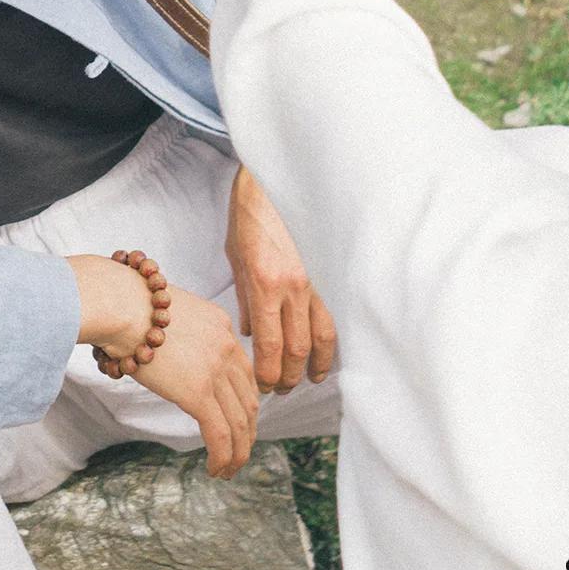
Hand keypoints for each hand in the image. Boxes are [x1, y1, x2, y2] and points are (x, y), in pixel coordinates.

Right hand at [133, 284, 259, 478]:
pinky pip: (221, 434)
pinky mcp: (199, 392)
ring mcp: (215, 370)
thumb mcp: (173, 312)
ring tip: (228, 469)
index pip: (244, 371)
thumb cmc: (133, 305)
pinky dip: (223, 457)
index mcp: (221, 325)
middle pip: (248, 398)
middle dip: (247, 430)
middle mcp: (226, 346)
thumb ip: (184, 334)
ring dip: (238, 451)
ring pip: (240, 422)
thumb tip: (174, 356)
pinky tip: (215, 469)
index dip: (245, 399)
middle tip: (240, 450)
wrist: (123, 304)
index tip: (240, 418)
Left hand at [227, 167, 335, 394]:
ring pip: (323, 336)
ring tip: (309, 378)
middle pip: (297, 350)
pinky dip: (330, 337)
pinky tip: (326, 349)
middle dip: (290, 377)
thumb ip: (243, 298)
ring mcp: (316, 279)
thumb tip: (248, 332)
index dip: (269, 374)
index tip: (264, 386)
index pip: (270, 346)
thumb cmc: (249, 215)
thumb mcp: (235, 257)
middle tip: (282, 390)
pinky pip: (334, 314)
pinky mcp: (328, 271)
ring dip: (316, 364)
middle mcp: (293, 286)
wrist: (273, 179)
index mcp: (265, 284)